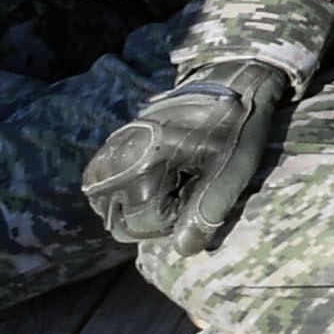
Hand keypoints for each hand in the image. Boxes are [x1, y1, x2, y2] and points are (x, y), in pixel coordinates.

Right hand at [83, 59, 293, 245]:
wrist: (228, 82)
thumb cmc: (234, 128)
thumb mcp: (230, 170)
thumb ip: (205, 212)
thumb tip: (182, 251)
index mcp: (145, 164)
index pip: (142, 224)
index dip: (172, 219)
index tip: (194, 193)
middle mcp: (116, 159)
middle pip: (118, 223)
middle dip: (150, 217)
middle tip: (181, 189)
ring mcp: (108, 151)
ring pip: (105, 208)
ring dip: (133, 207)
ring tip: (168, 183)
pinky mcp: (109, 145)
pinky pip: (100, 187)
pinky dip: (121, 192)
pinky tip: (151, 179)